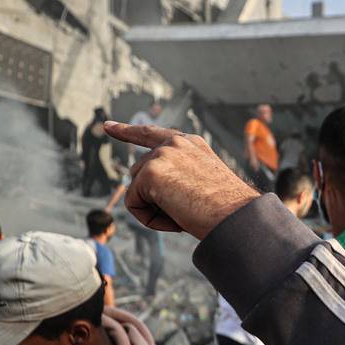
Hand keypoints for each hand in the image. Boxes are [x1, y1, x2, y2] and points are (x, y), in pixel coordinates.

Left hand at [104, 121, 258, 238]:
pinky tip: (175, 218)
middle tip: (187, 212)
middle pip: (139, 174)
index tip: (108, 125)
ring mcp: (161, 155)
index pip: (151, 134)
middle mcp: (175, 143)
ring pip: (137, 191)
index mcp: (190, 144)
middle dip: (153, 198)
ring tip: (185, 215)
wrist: (236, 216)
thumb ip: (177, 177)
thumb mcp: (203, 184)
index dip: (127, 132)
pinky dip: (150, 219)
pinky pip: (133, 204)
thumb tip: (145, 188)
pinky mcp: (150, 172)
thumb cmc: (227, 210)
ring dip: (155, 210)